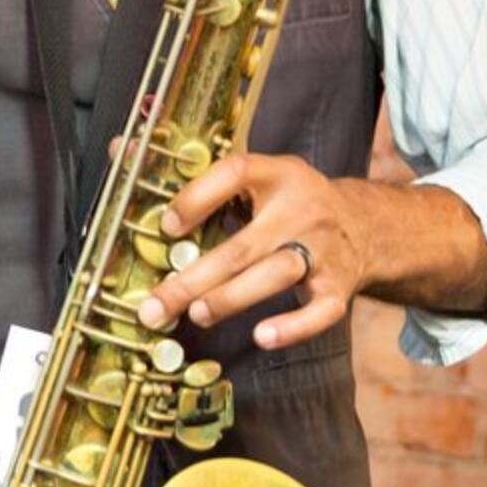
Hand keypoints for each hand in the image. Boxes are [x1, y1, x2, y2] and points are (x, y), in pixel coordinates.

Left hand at [137, 153, 359, 350]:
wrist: (365, 224)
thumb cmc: (290, 202)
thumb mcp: (259, 177)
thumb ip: (197, 175)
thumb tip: (121, 149)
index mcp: (278, 173)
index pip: (236, 173)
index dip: (198, 197)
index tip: (166, 226)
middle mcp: (303, 208)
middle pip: (245, 245)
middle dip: (195, 278)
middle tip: (155, 304)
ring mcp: (324, 250)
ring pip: (276, 275)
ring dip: (232, 298)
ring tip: (196, 314)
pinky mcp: (339, 287)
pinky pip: (320, 312)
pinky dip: (293, 327)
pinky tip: (262, 337)